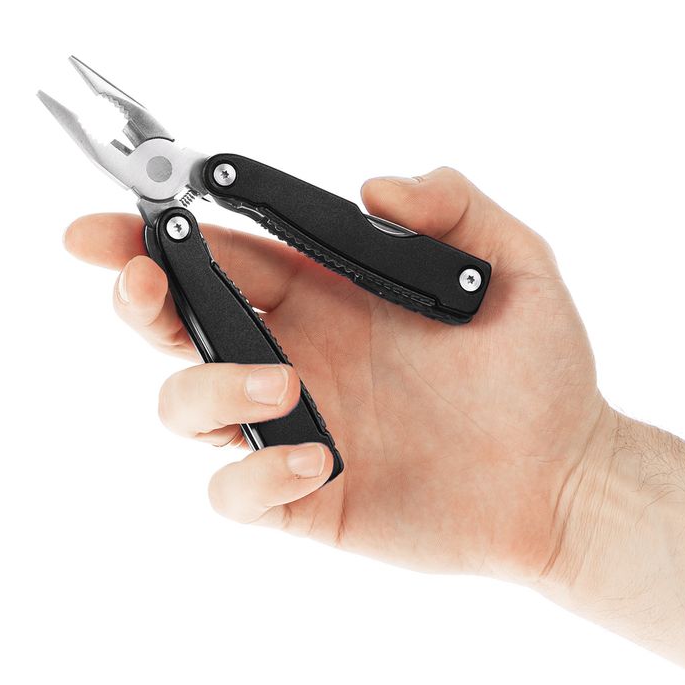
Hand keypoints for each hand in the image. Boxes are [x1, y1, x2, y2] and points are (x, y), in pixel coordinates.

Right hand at [64, 168, 611, 581]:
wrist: (566, 479)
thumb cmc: (539, 372)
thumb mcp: (516, 265)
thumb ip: (453, 206)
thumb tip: (373, 188)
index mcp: (324, 294)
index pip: (221, 254)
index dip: (157, 233)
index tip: (117, 220)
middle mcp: (295, 354)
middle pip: (176, 323)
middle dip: (138, 296)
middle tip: (142, 279)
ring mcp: (293, 427)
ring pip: (186, 406)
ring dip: (211, 386)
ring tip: (285, 382)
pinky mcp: (305, 496)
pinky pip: (234, 491)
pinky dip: (256, 473)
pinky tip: (323, 461)